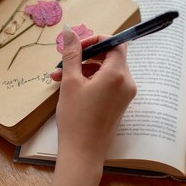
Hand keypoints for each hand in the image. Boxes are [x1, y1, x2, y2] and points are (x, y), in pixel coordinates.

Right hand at [52, 26, 136, 159]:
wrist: (83, 153)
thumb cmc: (76, 119)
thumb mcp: (70, 82)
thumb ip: (72, 54)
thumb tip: (70, 32)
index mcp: (117, 74)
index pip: (115, 44)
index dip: (96, 40)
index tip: (77, 46)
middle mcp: (126, 83)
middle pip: (110, 57)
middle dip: (86, 55)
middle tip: (65, 59)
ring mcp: (124, 95)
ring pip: (106, 71)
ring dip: (84, 69)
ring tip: (59, 76)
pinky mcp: (118, 105)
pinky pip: (106, 84)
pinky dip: (90, 81)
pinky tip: (69, 87)